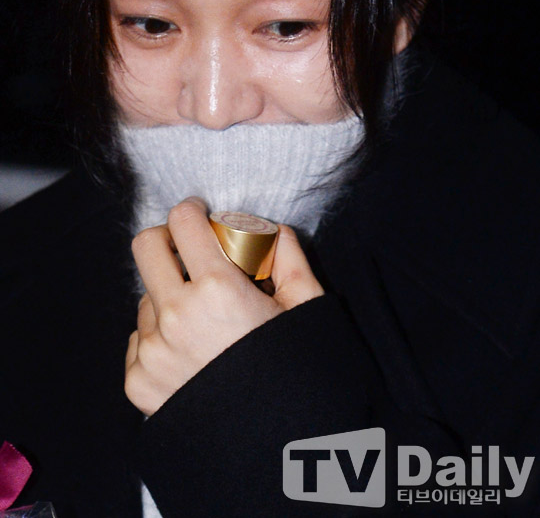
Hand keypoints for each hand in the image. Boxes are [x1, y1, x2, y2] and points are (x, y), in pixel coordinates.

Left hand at [124, 197, 323, 415]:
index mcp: (217, 290)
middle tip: (189, 251)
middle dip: (167, 239)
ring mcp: (151, 351)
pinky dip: (160, 336)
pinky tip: (191, 355)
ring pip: (146, 297)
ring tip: (204, 323)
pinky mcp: (138, 382)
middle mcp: (174, 316)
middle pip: (145, 247)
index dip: (192, 209)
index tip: (200, 213)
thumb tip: (274, 232)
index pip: (182, 221)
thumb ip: (290, 258)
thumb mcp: (308, 309)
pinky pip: (139, 338)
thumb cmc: (297, 377)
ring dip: (169, 296)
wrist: (273, 452)